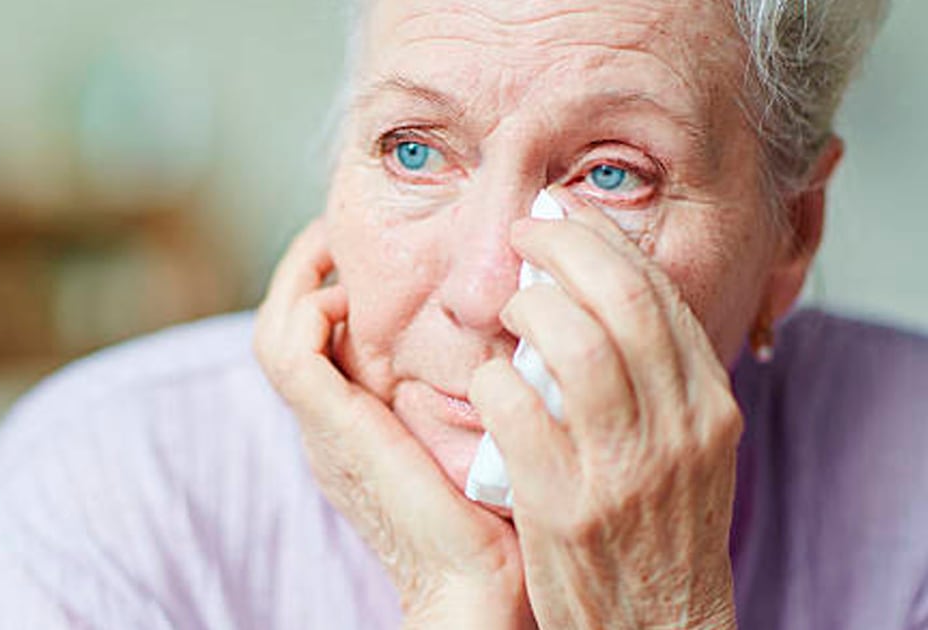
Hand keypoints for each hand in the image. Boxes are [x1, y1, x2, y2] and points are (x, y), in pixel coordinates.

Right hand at [254, 218, 532, 628]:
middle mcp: (326, 426)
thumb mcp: (469, 436)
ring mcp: (321, 429)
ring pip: (274, 333)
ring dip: (298, 280)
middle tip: (336, 230)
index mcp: (351, 429)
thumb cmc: (490, 516)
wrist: (474, 582)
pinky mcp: (330, 428)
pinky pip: (290, 353)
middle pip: (284, 329)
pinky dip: (307, 311)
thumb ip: (462, 388)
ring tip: (331, 244)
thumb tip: (506, 332)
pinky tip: (344, 293)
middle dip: (305, 271)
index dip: (327, 288)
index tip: (364, 250)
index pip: (315, 342)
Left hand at [470, 187, 741, 628]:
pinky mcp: (564, 505)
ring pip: (571, 343)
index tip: (563, 217)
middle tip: (523, 234)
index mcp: (709, 405)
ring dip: (528, 308)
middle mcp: (677, 426)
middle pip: (620, 298)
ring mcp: (621, 466)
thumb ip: (659, 376)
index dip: (602, 241)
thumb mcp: (689, 448)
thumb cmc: (660, 532)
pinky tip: (488, 383)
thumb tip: (603, 291)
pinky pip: (516, 410)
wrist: (659, 629)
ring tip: (509, 310)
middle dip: (562, 247)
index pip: (658, 293)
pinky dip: (492, 380)